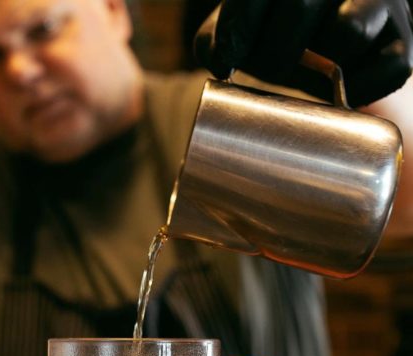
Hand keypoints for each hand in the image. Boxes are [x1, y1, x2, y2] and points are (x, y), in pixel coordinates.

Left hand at [195, 0, 412, 105]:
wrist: (339, 34)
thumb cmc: (283, 31)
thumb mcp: (246, 26)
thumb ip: (220, 36)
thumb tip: (218, 57)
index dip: (239, 26)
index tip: (227, 59)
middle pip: (299, 8)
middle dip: (272, 54)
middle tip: (269, 71)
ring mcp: (380, 5)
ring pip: (347, 32)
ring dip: (320, 66)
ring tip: (314, 72)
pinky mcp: (402, 43)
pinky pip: (386, 71)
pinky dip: (359, 90)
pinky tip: (342, 89)